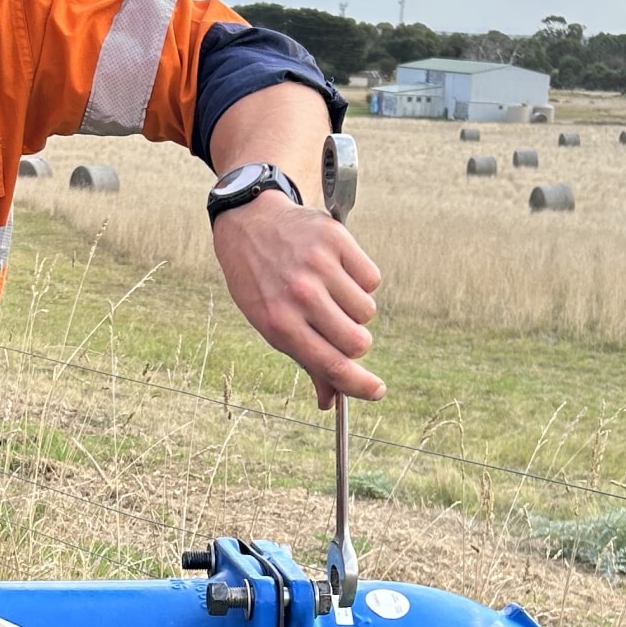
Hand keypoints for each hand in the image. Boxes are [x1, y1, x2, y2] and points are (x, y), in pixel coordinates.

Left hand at [211, 192, 383, 407]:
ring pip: (367, 311)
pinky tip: (337, 271)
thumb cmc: (261, 283)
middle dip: (354, 342)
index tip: (376, 391)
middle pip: (357, 342)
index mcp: (280, 324)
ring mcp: (319, 266)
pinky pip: (371, 279)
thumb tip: (330, 402)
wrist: (248, 224)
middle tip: (335, 326)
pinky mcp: (336, 240)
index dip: (359, 385)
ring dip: (355, 309)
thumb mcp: (271, 325)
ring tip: (330, 293)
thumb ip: (306, 361)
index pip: (332, 365)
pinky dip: (360, 280)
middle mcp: (300, 296)